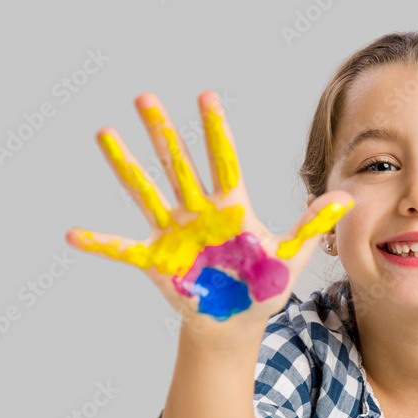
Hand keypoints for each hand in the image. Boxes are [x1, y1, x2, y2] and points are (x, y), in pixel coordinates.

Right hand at [65, 90, 352, 335]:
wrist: (237, 322)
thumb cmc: (263, 286)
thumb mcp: (290, 257)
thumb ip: (311, 227)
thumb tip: (344, 199)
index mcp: (231, 209)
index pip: (223, 161)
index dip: (214, 130)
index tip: (206, 95)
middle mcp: (199, 214)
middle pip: (179, 166)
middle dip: (164, 133)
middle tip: (146, 97)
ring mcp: (175, 235)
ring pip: (148, 192)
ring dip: (126, 165)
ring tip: (106, 133)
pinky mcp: (157, 262)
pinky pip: (123, 251)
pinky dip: (100, 244)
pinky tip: (72, 234)